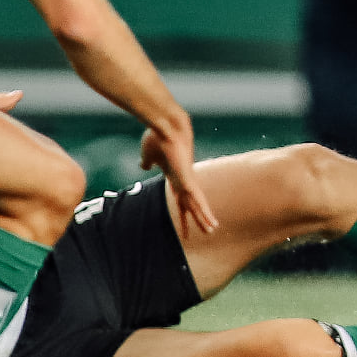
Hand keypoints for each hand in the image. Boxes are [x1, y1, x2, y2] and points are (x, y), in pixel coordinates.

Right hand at [141, 116, 215, 236]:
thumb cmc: (157, 136)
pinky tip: (209, 220)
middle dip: (197, 218)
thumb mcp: (148, 153)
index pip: (179, 198)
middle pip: (191, 204)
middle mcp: (183, 179)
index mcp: (174, 175)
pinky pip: (197, 199)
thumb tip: (144, 165)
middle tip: (207, 231)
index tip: (186, 218)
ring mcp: (187, 179)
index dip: (183, 210)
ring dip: (204, 218)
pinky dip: (203, 211)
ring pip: (197, 204)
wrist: (166, 125)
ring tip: (212, 230)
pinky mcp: (188, 178)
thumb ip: (147, 161)